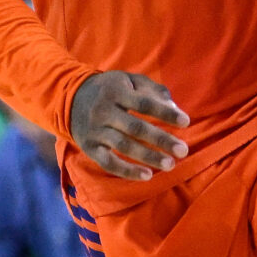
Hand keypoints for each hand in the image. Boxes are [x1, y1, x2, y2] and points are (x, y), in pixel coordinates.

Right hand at [70, 71, 188, 181]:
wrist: (70, 98)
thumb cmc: (110, 90)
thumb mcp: (129, 80)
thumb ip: (153, 90)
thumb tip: (173, 109)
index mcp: (116, 92)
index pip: (144, 104)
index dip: (165, 113)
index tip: (186, 122)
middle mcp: (104, 111)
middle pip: (136, 128)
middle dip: (161, 140)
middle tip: (183, 150)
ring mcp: (96, 131)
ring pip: (124, 146)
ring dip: (148, 157)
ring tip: (170, 165)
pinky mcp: (90, 148)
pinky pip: (109, 163)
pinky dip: (127, 171)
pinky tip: (147, 176)